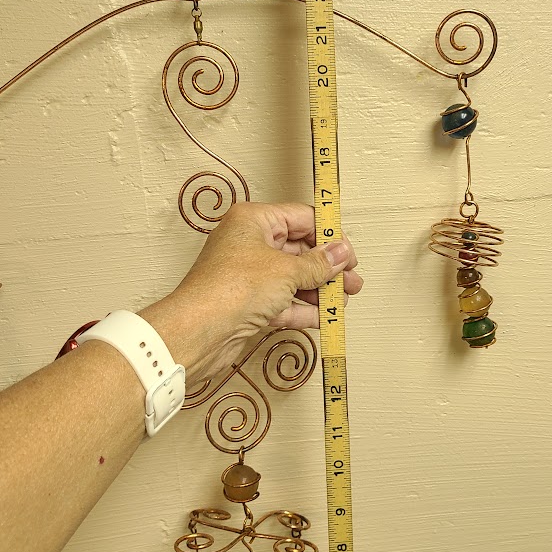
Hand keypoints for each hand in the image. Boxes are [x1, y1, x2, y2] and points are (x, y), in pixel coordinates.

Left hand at [140, 202, 362, 385]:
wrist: (199, 333)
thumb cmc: (234, 289)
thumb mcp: (287, 271)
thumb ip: (318, 264)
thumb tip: (341, 254)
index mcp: (254, 220)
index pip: (301, 218)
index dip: (329, 235)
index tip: (349, 254)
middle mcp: (250, 244)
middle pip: (299, 250)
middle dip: (327, 267)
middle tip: (352, 281)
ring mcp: (249, 275)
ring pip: (293, 278)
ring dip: (319, 291)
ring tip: (343, 303)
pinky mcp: (249, 304)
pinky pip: (283, 301)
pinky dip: (304, 309)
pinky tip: (325, 317)